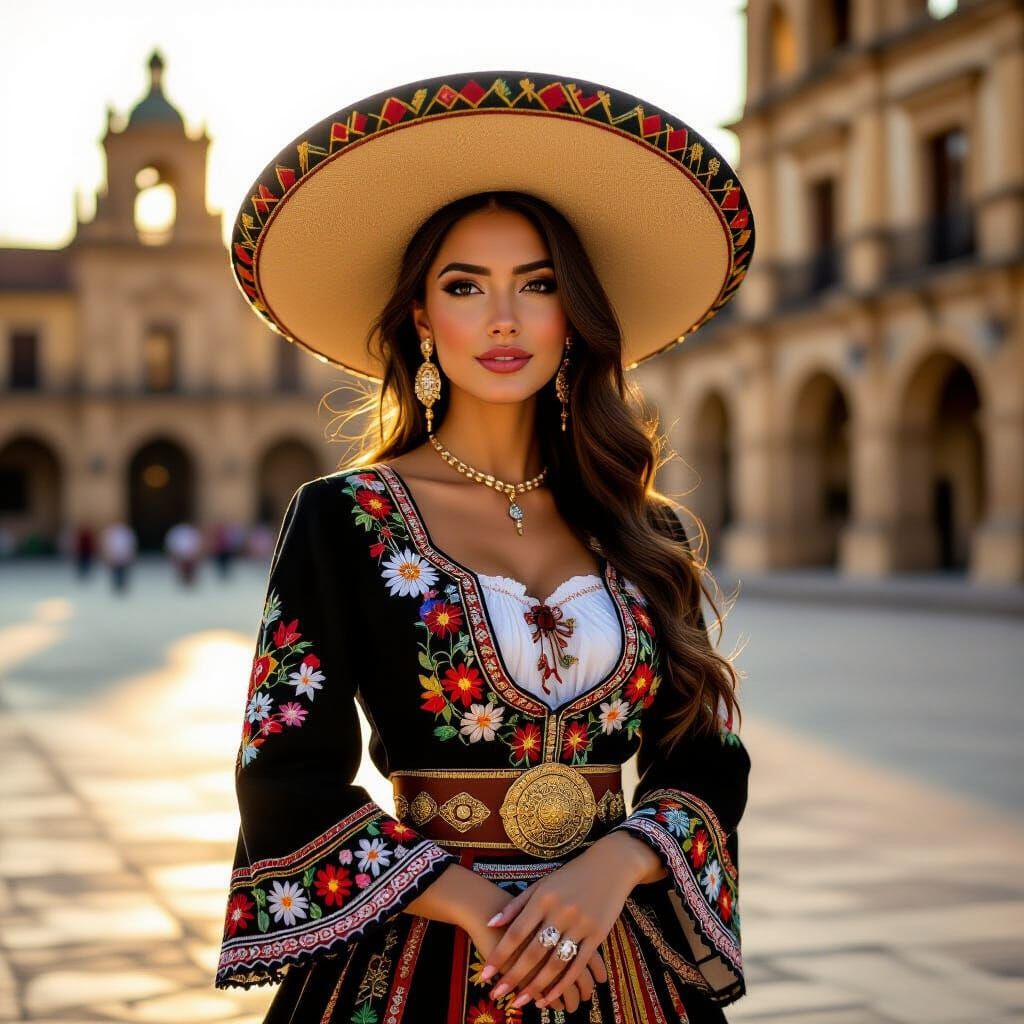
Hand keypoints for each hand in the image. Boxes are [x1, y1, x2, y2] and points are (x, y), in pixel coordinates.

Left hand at [467, 882, 605, 1013]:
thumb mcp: (542, 883)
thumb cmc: (570, 875)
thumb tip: (491, 922)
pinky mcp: (597, 934)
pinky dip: (562, 984)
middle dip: (513, 976)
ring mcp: (580, 924)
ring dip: (536, 986)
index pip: (516, 932)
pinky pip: (578, 964)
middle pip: (533, 951)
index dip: (499, 955)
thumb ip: (517, 904)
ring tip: (520, 1001)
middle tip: (498, 995)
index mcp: (543, 897)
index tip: (485, 974)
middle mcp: (560, 911)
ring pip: (555, 963)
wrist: (610, 865)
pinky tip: (549, 997)